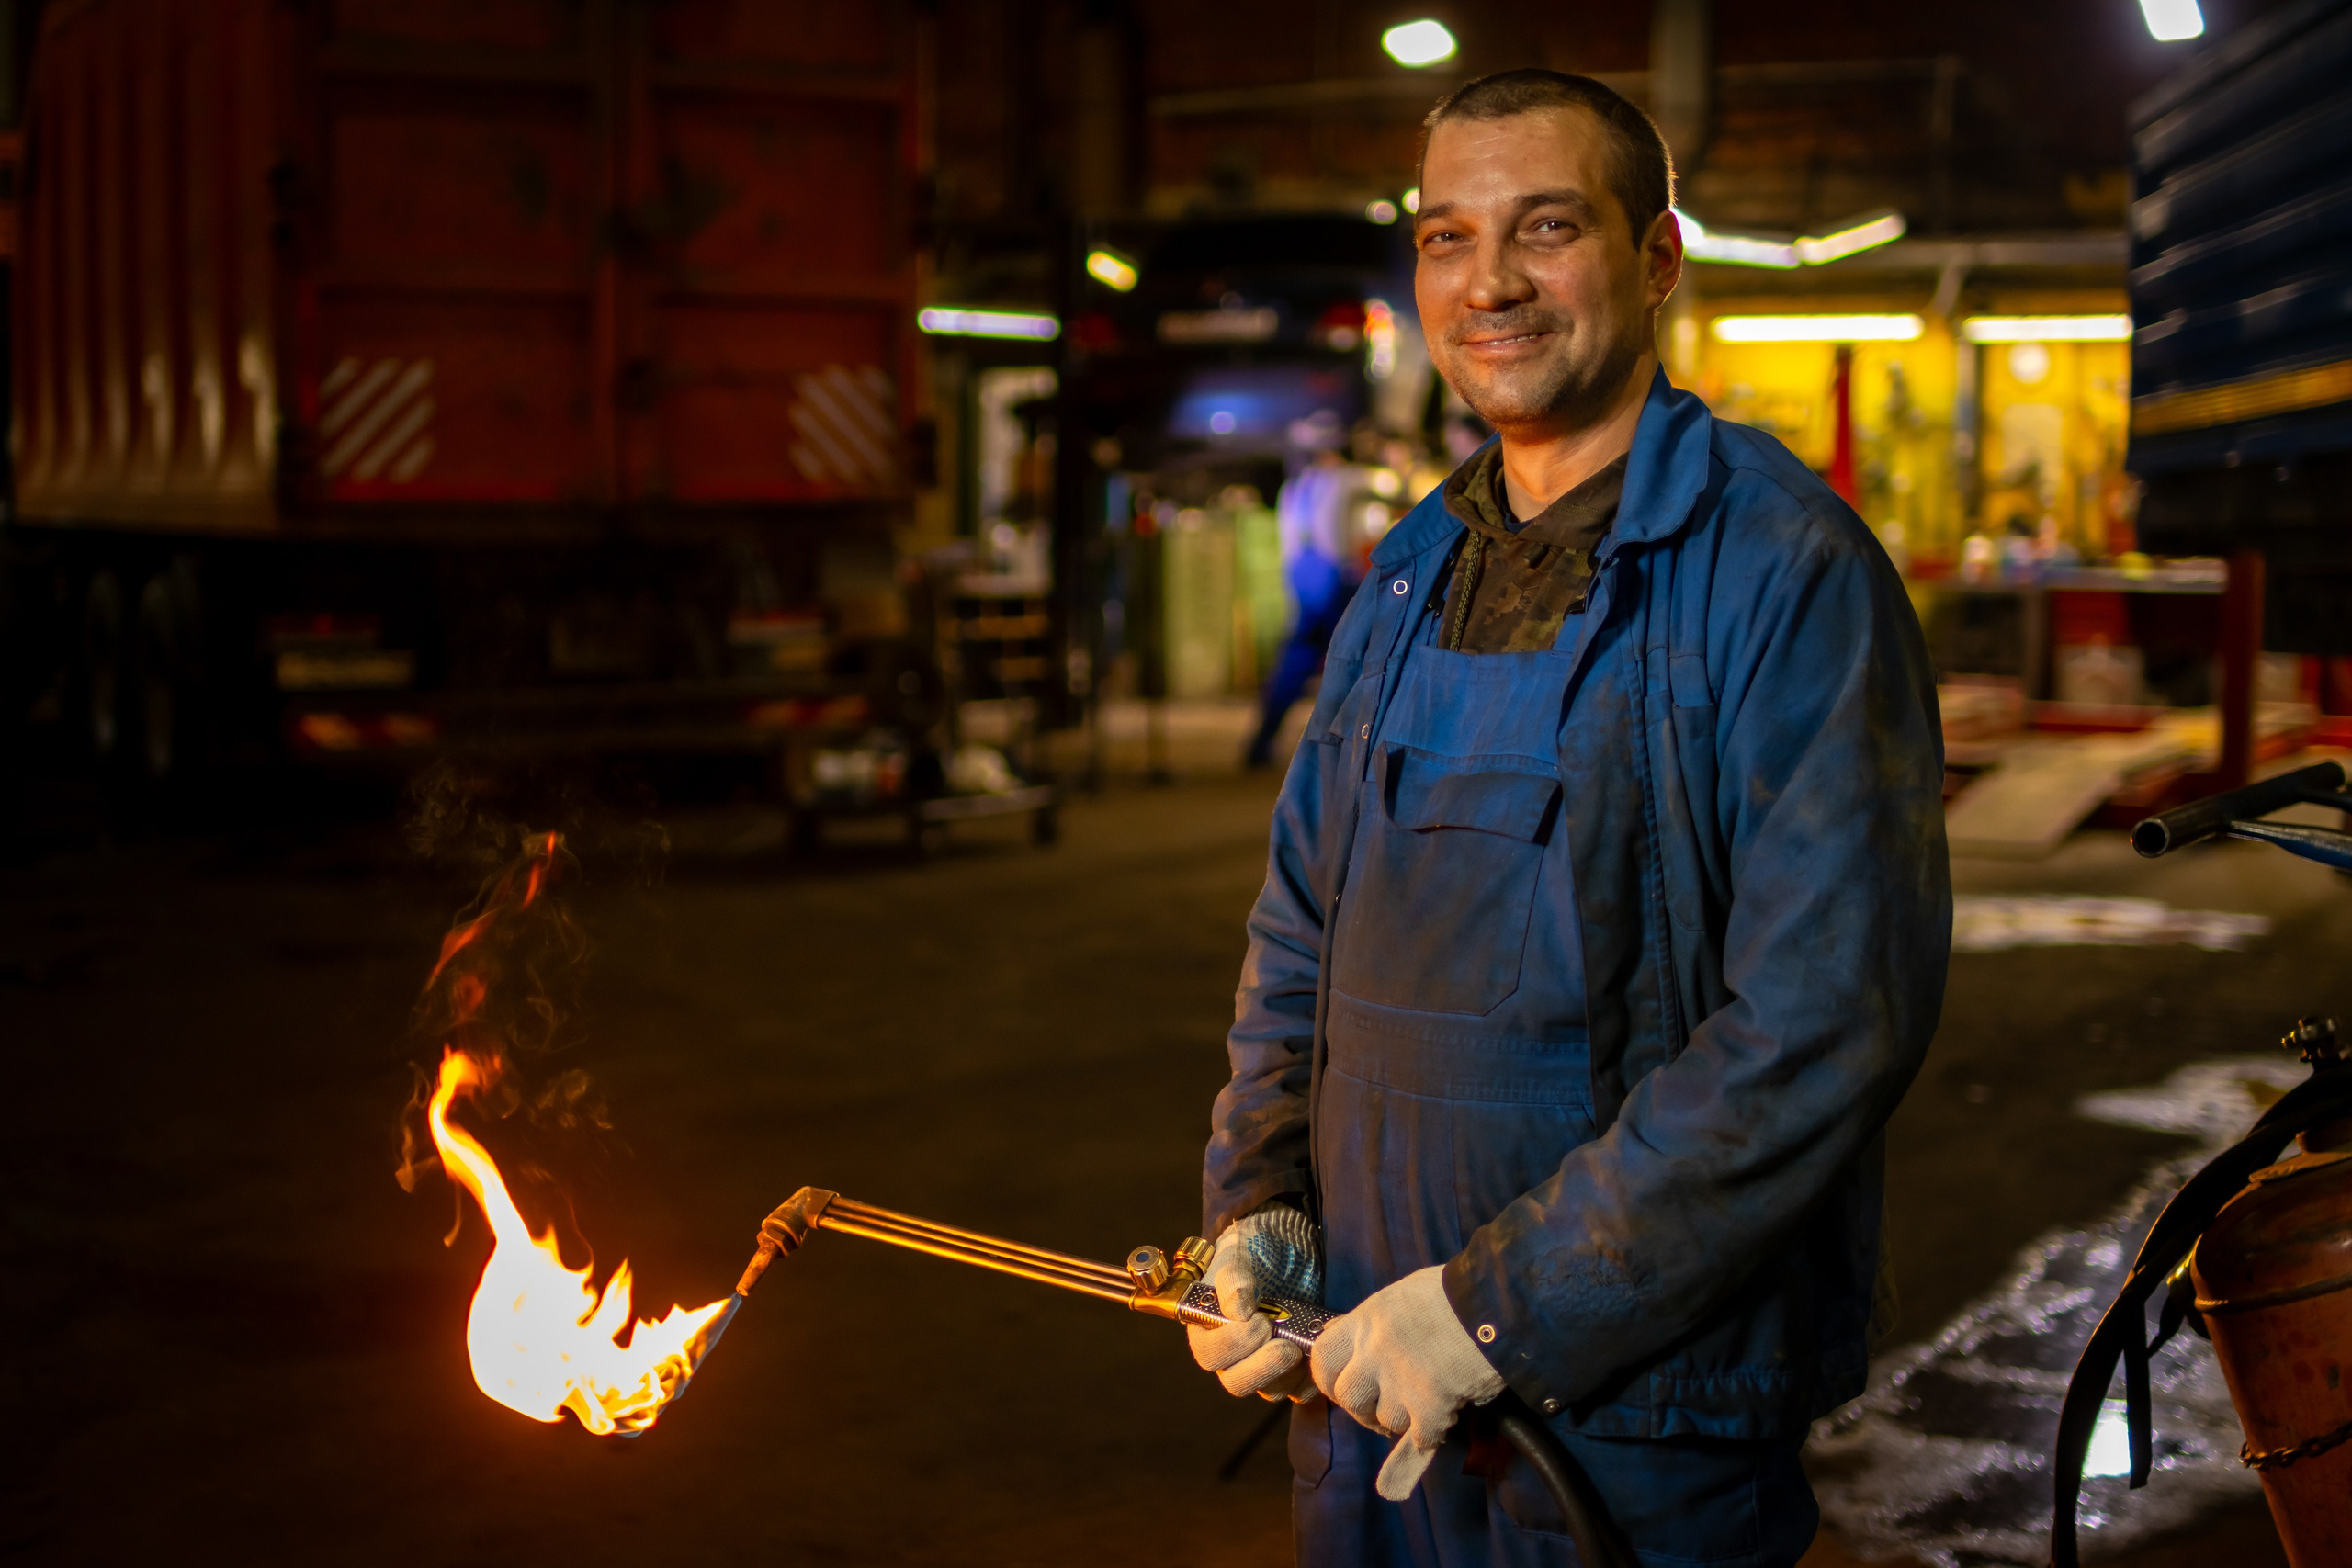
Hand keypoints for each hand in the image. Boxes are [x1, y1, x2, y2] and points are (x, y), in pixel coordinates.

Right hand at [1187, 1206, 1316, 1399]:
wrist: (1290, 1245)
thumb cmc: (1254, 1247)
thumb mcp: (1238, 1252)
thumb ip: (1232, 1277)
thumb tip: (1236, 1310)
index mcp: (1208, 1328)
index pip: (1209, 1354)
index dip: (1231, 1345)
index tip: (1258, 1322)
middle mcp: (1233, 1353)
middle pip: (1237, 1382)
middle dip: (1262, 1368)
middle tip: (1286, 1346)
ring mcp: (1265, 1363)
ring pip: (1271, 1390)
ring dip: (1289, 1373)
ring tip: (1306, 1345)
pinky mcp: (1295, 1369)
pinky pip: (1301, 1389)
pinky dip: (1313, 1377)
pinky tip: (1322, 1351)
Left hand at [1310, 1265, 1505, 1499]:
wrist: (1495, 1304)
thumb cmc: (1453, 1294)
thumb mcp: (1401, 1297)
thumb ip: (1375, 1323)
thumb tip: (1352, 1342)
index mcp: (1366, 1320)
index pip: (1322, 1357)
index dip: (1328, 1378)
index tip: (1341, 1387)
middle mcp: (1374, 1351)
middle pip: (1347, 1398)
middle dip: (1363, 1409)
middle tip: (1382, 1410)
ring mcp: (1399, 1381)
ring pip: (1386, 1420)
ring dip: (1405, 1418)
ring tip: (1426, 1401)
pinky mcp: (1428, 1406)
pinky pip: (1421, 1436)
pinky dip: (1433, 1432)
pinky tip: (1446, 1415)